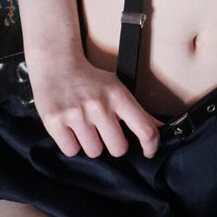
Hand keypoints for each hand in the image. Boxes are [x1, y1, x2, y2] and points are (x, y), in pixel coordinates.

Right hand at [28, 54, 161, 159]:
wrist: (56, 64)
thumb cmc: (89, 79)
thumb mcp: (116, 88)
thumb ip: (137, 110)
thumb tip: (161, 127)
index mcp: (117, 95)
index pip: (145, 129)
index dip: (151, 145)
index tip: (148, 151)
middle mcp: (98, 105)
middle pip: (118, 149)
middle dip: (112, 144)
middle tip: (104, 130)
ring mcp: (76, 114)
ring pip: (94, 152)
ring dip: (90, 143)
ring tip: (84, 125)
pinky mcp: (55, 122)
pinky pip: (71, 151)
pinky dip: (71, 144)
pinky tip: (70, 127)